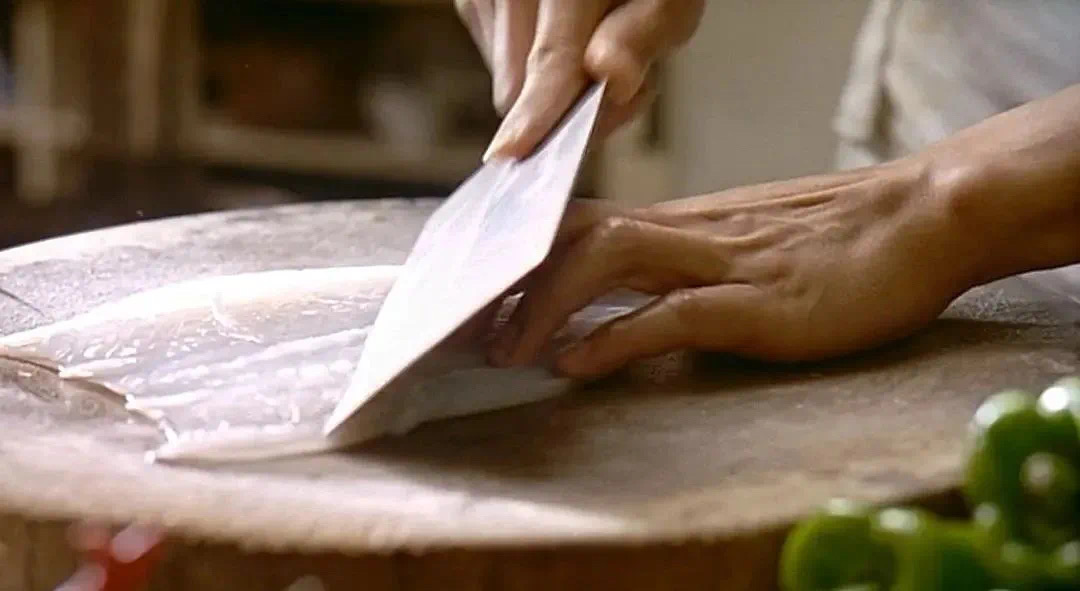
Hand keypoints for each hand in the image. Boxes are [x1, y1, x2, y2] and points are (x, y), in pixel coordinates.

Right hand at [453, 0, 704, 159]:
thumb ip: (643, 37)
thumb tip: (609, 77)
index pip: (551, 58)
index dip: (537, 111)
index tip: (513, 151)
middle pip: (518, 84)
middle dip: (565, 106)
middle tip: (627, 86)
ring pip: (507, 79)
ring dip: (552, 87)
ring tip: (599, 48)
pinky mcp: (474, 2)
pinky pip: (500, 63)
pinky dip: (536, 66)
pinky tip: (570, 39)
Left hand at [487, 156, 980, 377]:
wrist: (924, 217)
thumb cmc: (841, 237)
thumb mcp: (750, 243)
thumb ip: (692, 264)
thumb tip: (635, 300)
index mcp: (687, 222)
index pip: (584, 223)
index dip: (527, 253)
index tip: (487, 291)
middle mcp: (692, 232)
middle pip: (576, 237)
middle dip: (517, 283)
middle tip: (476, 330)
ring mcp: (724, 261)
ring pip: (607, 261)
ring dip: (547, 306)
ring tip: (509, 350)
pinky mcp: (759, 301)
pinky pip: (669, 313)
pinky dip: (614, 337)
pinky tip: (575, 364)